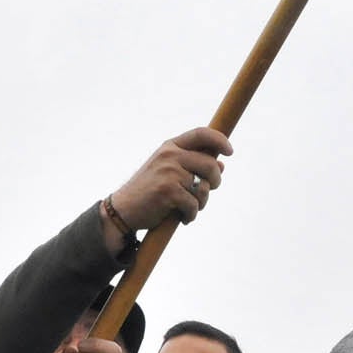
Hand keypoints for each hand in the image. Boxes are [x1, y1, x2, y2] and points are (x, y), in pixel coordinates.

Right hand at [105, 128, 232, 247]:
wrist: (123, 210)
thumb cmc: (149, 191)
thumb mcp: (168, 172)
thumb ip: (193, 166)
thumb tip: (221, 164)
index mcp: (170, 146)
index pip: (201, 134)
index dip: (220, 140)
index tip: (230, 151)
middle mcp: (169, 155)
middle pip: (210, 164)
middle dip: (215, 182)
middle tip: (207, 192)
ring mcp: (169, 172)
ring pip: (204, 187)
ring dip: (202, 203)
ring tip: (190, 208)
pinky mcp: (168, 190)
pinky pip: (194, 205)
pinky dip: (191, 216)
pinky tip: (183, 218)